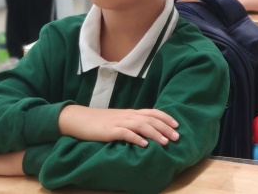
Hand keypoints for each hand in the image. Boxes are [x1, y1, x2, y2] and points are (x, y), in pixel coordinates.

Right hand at [58, 105, 179, 147]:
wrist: (80, 119)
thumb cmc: (101, 121)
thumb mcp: (120, 119)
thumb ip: (133, 123)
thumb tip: (147, 130)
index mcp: (131, 112)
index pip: (153, 112)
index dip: (166, 118)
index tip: (177, 125)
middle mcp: (128, 115)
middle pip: (151, 119)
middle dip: (165, 128)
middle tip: (176, 137)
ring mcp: (119, 122)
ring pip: (141, 125)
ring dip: (155, 133)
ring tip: (165, 142)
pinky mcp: (110, 131)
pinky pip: (125, 134)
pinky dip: (136, 138)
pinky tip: (144, 145)